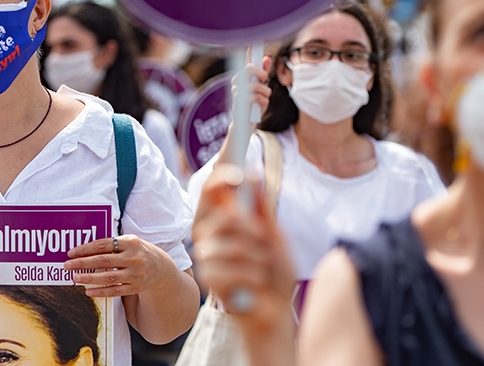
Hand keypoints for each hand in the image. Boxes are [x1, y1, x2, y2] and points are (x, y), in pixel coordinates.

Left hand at [64, 234, 175, 297]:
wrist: (161, 268)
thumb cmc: (138, 252)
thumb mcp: (129, 242)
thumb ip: (112, 243)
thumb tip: (84, 249)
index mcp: (130, 243)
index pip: (103, 245)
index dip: (85, 249)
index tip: (71, 253)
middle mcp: (133, 258)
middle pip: (103, 261)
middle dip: (83, 263)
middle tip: (67, 265)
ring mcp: (135, 274)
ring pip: (108, 277)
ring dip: (89, 278)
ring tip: (75, 278)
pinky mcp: (135, 287)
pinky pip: (115, 291)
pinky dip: (101, 292)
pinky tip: (88, 291)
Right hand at [192, 164, 295, 332]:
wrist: (276, 309)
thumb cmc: (274, 272)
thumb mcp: (275, 236)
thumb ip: (261, 209)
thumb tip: (253, 175)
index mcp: (223, 220)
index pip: (212, 192)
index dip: (221, 178)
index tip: (238, 173)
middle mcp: (209, 234)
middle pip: (225, 216)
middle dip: (254, 230)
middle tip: (266, 243)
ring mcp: (207, 257)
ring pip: (230, 245)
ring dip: (257, 258)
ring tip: (263, 268)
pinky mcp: (208, 279)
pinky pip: (228, 269)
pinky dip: (251, 275)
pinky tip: (256, 283)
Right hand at [230, 57, 272, 121]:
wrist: (247, 123)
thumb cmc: (254, 105)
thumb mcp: (262, 88)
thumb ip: (263, 73)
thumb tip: (267, 57)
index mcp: (243, 76)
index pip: (246, 61)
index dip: (250, 51)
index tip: (253, 42)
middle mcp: (237, 81)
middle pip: (249, 69)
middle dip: (261, 73)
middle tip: (265, 80)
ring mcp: (237, 91)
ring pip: (255, 85)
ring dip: (265, 92)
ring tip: (264, 98)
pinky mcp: (239, 101)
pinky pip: (256, 96)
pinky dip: (263, 101)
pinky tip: (261, 105)